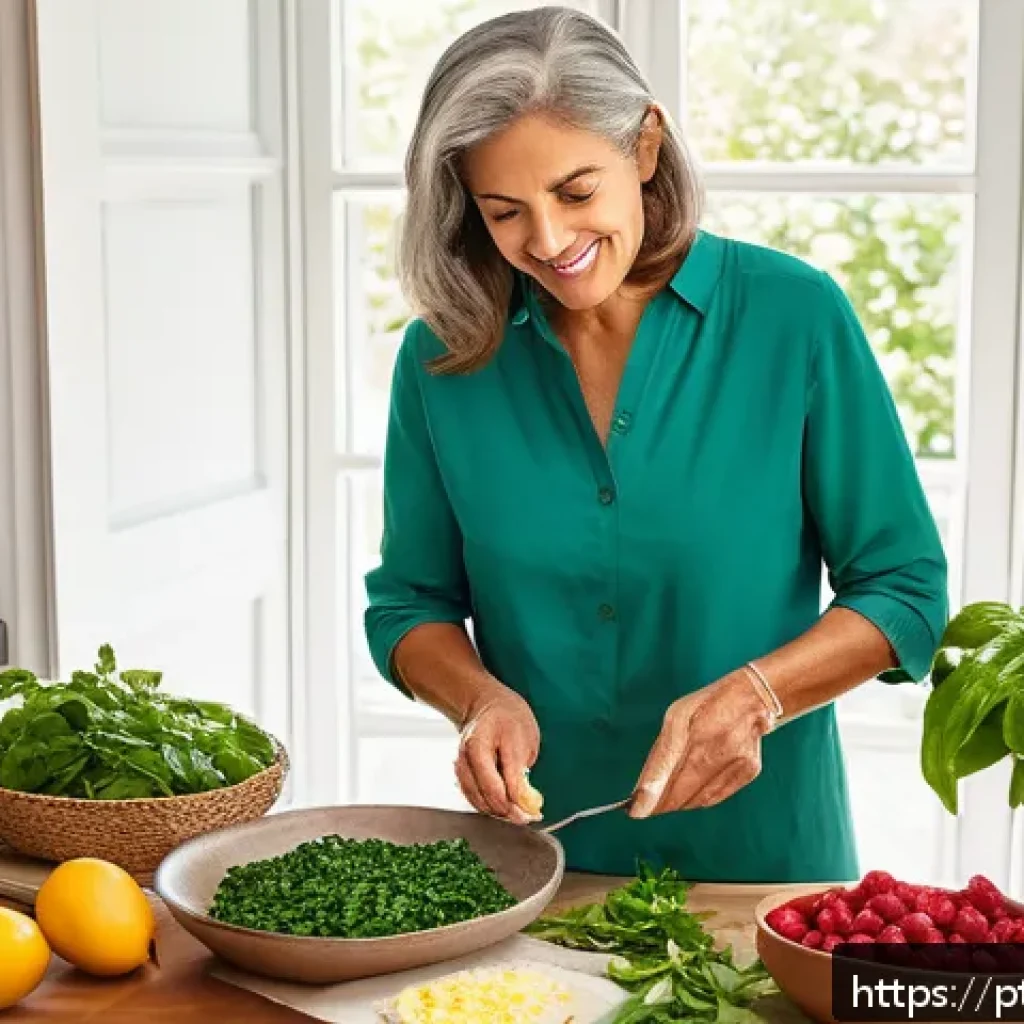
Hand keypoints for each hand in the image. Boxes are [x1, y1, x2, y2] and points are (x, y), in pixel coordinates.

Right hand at [455, 687, 542, 824]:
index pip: (500, 782)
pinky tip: (504, 806)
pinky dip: (488, 806)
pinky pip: (472, 797)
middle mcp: (466, 755)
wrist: (486, 705)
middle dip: (508, 811)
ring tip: (518, 814)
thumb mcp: (525, 739)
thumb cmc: (509, 718)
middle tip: (528, 817)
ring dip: (498, 812)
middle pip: (486, 794)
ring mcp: (460, 765)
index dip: (518, 803)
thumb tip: (525, 802)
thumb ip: (522, 771)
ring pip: (477, 800)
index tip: (533, 813)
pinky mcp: (459, 773)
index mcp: (482, 741)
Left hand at [629, 669, 774, 817]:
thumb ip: (661, 753)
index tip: (636, 811)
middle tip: (645, 807)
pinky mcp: (749, 770)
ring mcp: (736, 760)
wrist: (751, 698)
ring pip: (698, 799)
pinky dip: (698, 801)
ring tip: (664, 802)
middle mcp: (717, 746)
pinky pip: (716, 797)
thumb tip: (644, 787)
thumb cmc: (706, 706)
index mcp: (693, 728)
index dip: (650, 793)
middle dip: (660, 803)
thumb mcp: (676, 717)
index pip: (667, 768)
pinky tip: (687, 797)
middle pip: (682, 790)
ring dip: (678, 804)